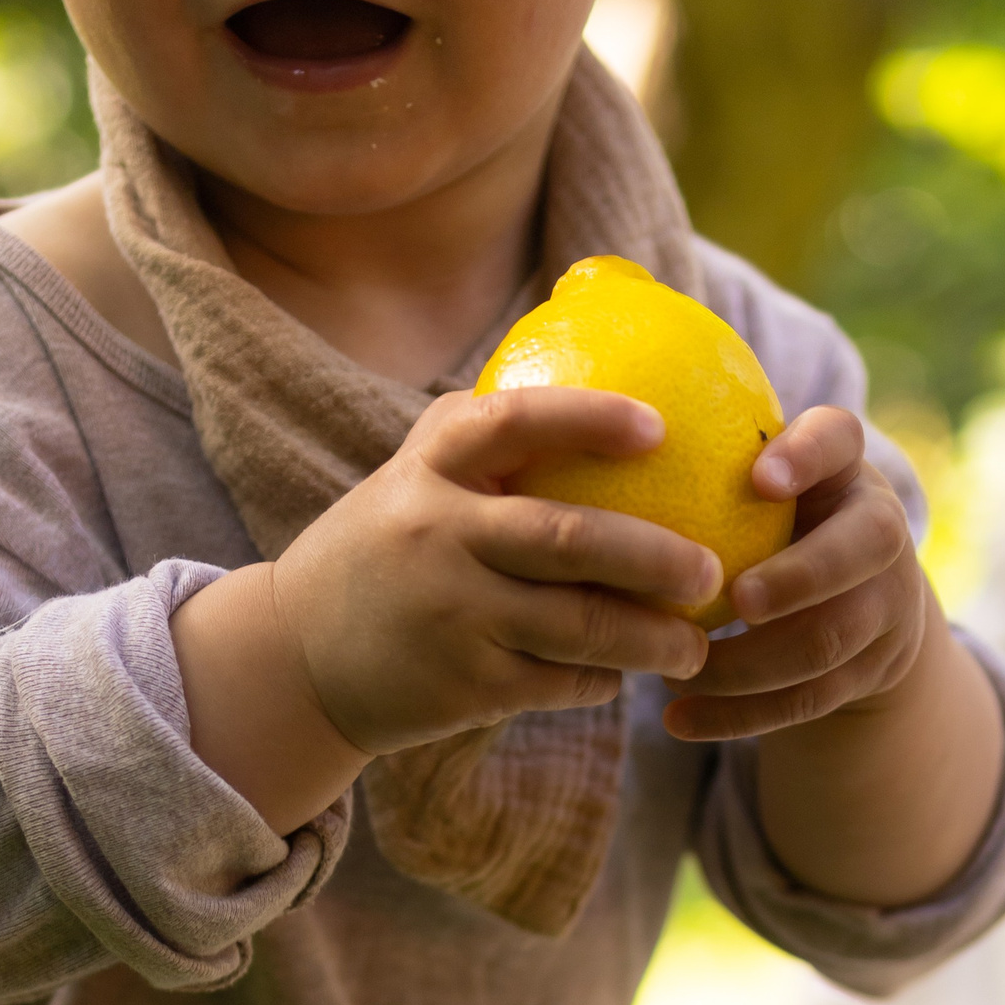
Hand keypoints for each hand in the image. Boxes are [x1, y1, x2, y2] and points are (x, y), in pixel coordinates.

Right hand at [269, 387, 718, 756]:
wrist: (293, 653)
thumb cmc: (393, 542)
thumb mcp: (420, 472)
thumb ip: (494, 427)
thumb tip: (594, 319)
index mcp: (430, 466)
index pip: (513, 423)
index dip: (589, 419)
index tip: (658, 426)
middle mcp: (437, 533)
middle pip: (568, 539)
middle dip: (654, 556)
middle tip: (711, 567)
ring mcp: (449, 613)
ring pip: (579, 626)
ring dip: (653, 637)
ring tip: (697, 643)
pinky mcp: (461, 685)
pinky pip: (559, 681)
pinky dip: (604, 678)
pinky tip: (627, 672)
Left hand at [661, 406, 928, 742]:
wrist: (857, 599)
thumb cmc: (765, 518)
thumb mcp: (753, 474)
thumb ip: (696, 446)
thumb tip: (573, 389)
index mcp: (844, 467)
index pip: (840, 439)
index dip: (807, 456)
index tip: (760, 477)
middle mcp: (881, 528)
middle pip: (865, 549)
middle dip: (800, 576)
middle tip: (735, 599)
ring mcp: (888, 604)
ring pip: (833, 639)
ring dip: (752, 663)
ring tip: (677, 671)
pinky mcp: (872, 670)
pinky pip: (810, 700)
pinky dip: (741, 715)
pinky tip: (676, 719)